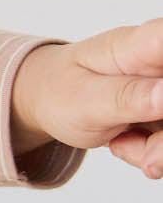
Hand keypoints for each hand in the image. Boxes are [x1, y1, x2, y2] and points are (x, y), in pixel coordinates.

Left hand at [10, 19, 162, 178]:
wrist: (50, 100)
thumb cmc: (62, 89)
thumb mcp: (86, 99)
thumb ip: (128, 97)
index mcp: (146, 43)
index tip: (158, 106)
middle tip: (148, 159)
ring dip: (160, 150)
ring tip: (121, 144)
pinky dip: (156, 154)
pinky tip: (128, 143)